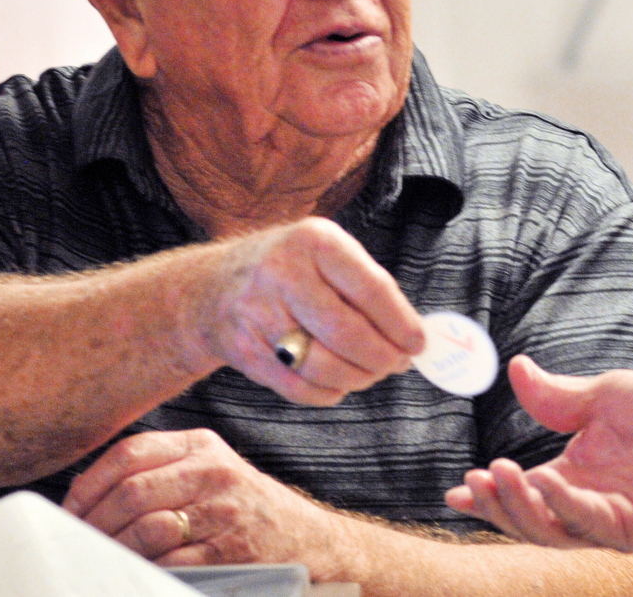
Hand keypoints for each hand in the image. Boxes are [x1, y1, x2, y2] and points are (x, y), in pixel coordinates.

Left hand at [62, 429, 340, 569]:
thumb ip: (163, 471)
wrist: (309, 541)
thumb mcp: (212, 471)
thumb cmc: (249, 509)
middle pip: (131, 491)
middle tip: (78, 544)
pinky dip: (143, 572)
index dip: (90, 483)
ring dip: (113, 552)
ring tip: (101, 562)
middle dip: (93, 524)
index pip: (130, 452)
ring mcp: (224, 510)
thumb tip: (89, 494)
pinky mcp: (230, 550)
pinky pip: (170, 563)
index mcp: (202, 446)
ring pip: (145, 529)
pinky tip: (135, 575)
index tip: (71, 510)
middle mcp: (213, 471)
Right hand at [201, 217, 425, 405]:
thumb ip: (368, 288)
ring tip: (371, 372)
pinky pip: (298, 387)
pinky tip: (338, 382)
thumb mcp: (326, 255)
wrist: (213, 286)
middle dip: (382, 357)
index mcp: (315, 240)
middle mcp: (283, 272)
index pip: (372, 288)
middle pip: (347, 333)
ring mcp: (258, 312)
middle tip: (397, 364)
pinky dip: (328, 392)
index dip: (401, 323)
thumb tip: (411, 337)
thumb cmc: (290, 270)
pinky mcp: (244, 350)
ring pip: (323, 365)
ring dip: (358, 378)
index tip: (419, 343)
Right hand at [445, 356, 632, 550]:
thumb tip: (515, 368)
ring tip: (496, 474)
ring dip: (518, 507)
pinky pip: (587, 522)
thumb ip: (556, 396)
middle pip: (527, 519)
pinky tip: (543, 479)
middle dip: (495, 504)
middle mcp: (586, 504)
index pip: (522, 491)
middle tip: (473, 480)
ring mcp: (609, 521)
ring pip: (549, 530)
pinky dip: (560, 504)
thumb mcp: (601, 396)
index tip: (455, 491)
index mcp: (574, 475)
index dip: (488, 495)